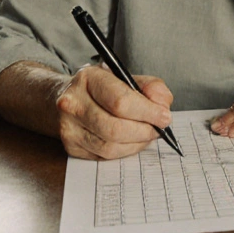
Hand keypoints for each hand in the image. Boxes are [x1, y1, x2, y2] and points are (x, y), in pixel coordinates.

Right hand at [55, 65, 173, 159]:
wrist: (68, 97)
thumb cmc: (102, 87)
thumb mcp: (125, 76)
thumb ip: (150, 87)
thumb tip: (163, 105)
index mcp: (88, 78)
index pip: (120, 101)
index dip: (147, 112)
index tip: (164, 117)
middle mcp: (73, 103)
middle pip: (115, 128)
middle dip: (144, 131)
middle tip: (158, 129)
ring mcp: (68, 127)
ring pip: (110, 147)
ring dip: (136, 143)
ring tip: (147, 135)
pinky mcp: (71, 147)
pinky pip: (104, 156)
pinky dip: (124, 151)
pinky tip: (131, 141)